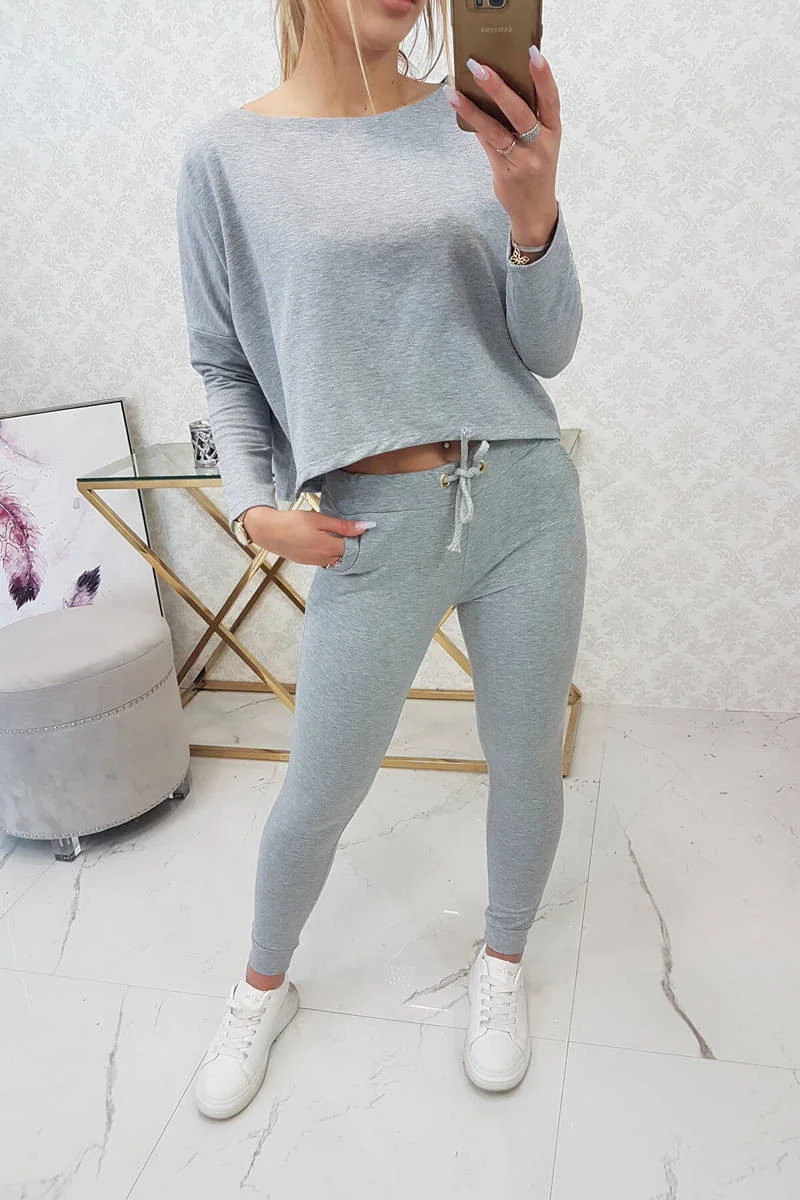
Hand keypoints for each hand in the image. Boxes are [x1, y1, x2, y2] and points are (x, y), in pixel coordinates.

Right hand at [242, 506, 371, 567]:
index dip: (357, 538)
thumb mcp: (319, 519)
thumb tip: (365, 527)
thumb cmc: (292, 522)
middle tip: (346, 531)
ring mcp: (314, 562)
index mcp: (328, 547)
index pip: (353, 547)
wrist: (268, 531)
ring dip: (337, 549)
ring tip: (333, 535)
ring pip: (334, 558)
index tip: (358, 529)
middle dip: (348, 545)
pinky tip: (322, 540)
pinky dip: (327, 551)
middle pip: (344, 555)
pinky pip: (324, 559)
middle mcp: (322, 558)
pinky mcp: (306, 562)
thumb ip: (342, 526)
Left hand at [444, 51, 560, 245]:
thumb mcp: (541, 144)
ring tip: (455, 91)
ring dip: (474, 108)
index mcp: (554, 131)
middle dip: (499, 88)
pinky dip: (473, 124)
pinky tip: (458, 108)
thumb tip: (497, 88)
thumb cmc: (536, 170)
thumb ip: (527, 119)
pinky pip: (486, 143)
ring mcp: (524, 159)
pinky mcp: (505, 170)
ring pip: (496, 129)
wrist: (535, 212)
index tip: (533, 53)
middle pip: (520, 112)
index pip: (551, 99)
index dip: (544, 76)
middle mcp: (541, 145)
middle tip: (480, 68)